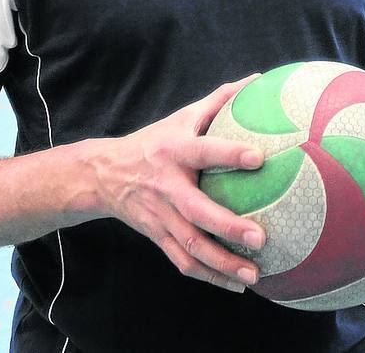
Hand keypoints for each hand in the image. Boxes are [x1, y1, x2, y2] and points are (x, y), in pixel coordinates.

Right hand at [89, 75, 265, 292]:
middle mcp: (166, 186)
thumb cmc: (155, 141)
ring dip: (223, 264)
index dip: (230, 153)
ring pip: (191, 246)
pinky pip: (184, 262)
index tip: (260, 157)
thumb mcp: (181, 117)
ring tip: (254, 275)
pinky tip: (238, 285)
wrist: (103, 174)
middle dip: (229, 226)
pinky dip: (210, 277)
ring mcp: (160, 216)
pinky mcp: (157, 236)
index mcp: (173, 152)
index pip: (203, 151)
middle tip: (261, 237)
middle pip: (197, 211)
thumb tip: (258, 79)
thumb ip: (219, 100)